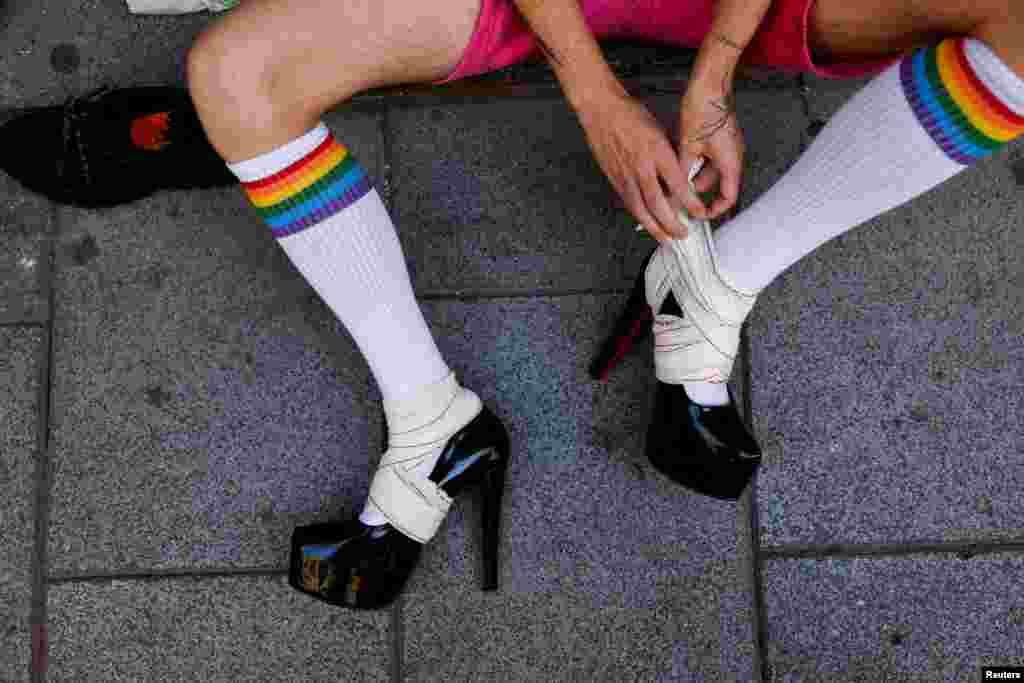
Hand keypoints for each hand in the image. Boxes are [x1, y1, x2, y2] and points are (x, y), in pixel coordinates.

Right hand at [575, 89, 691, 241]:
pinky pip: (629, 203)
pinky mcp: (615, 179)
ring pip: (641, 209)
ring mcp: (626, 175)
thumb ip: (670, 155)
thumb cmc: (631, 116)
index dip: (690, 203)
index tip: (699, 213)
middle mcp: (641, 167)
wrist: (602, 111)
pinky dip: (640, 217)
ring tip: (667, 239)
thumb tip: (681, 176)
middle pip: (658, 204)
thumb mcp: (660, 131)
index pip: (678, 185)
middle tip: (684, 234)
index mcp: (657, 152)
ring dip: (655, 228)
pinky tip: (648, 225)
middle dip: (672, 224)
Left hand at [677, 76, 743, 218]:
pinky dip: (696, 162)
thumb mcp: (688, 146)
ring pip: (711, 170)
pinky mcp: (721, 137)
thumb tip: (674, 189)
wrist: (710, 83)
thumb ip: (684, 171)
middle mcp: (733, 155)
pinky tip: (679, 160)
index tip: (699, 214)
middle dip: (696, 191)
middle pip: (717, 184)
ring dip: (694, 175)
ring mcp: (729, 145)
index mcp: (730, 162)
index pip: (728, 197)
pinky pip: (710, 157)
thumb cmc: (704, 109)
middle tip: (678, 196)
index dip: (714, 210)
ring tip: (673, 177)